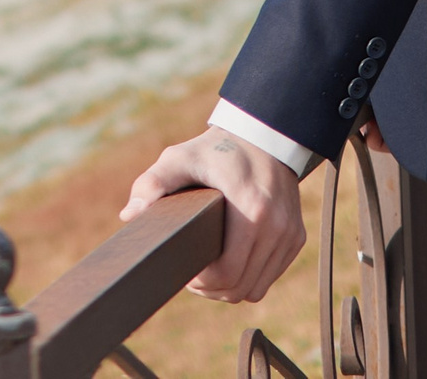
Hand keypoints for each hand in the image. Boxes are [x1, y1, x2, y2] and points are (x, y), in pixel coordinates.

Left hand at [120, 126, 305, 303]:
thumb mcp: (180, 158)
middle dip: (211, 289)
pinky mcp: (296, 238)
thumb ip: (153, 183)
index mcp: (251, 210)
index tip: (184, 270)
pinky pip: (270, 276)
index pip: (228, 274)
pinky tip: (229, 262)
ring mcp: (290, 234)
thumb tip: (131, 215)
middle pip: (241, 288)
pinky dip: (249, 277)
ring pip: (256, 288)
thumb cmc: (216, 150)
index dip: (201, 282)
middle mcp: (277, 227)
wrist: (264, 137)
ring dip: (230, 287)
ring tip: (207, 272)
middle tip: (191, 276)